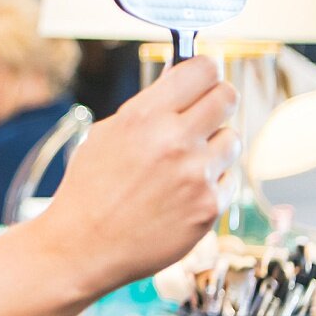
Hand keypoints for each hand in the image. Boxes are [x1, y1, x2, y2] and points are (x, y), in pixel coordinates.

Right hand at [35, 56, 238, 296]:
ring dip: (214, 146)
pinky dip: (211, 183)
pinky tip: (182, 194)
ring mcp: (196, 175)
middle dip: (217, 102)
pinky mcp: (210, 206)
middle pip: (227, 97)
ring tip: (184, 165)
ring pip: (232, 139)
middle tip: (204, 115)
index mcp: (144, 116)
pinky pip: (228, 179)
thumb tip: (182, 82)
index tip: (204, 78)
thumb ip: (148, 108)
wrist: (83, 246)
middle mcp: (175, 140)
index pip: (202, 69)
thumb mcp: (106, 135)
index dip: (205, 70)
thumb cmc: (90, 190)